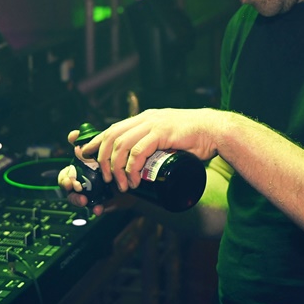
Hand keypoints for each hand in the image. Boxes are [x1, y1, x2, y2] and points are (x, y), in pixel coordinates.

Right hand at [57, 134, 133, 215]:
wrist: (135, 174)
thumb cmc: (116, 159)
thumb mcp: (103, 148)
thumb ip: (88, 142)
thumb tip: (73, 134)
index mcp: (81, 169)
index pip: (66, 174)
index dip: (64, 177)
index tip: (69, 179)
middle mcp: (84, 182)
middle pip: (68, 188)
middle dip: (68, 188)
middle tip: (74, 186)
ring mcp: (91, 194)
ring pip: (77, 199)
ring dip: (77, 199)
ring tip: (84, 200)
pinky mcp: (102, 203)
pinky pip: (95, 208)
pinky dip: (96, 209)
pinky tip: (98, 209)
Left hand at [78, 108, 221, 193]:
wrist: (217, 130)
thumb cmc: (195, 138)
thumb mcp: (169, 138)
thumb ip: (156, 145)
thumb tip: (144, 163)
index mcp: (144, 119)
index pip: (113, 128)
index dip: (96, 142)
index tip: (86, 155)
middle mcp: (145, 119)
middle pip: (112, 136)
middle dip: (103, 159)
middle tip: (106, 178)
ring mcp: (153, 124)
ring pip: (121, 145)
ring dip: (117, 168)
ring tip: (122, 184)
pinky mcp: (162, 133)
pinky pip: (138, 151)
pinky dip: (132, 167)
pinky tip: (134, 180)